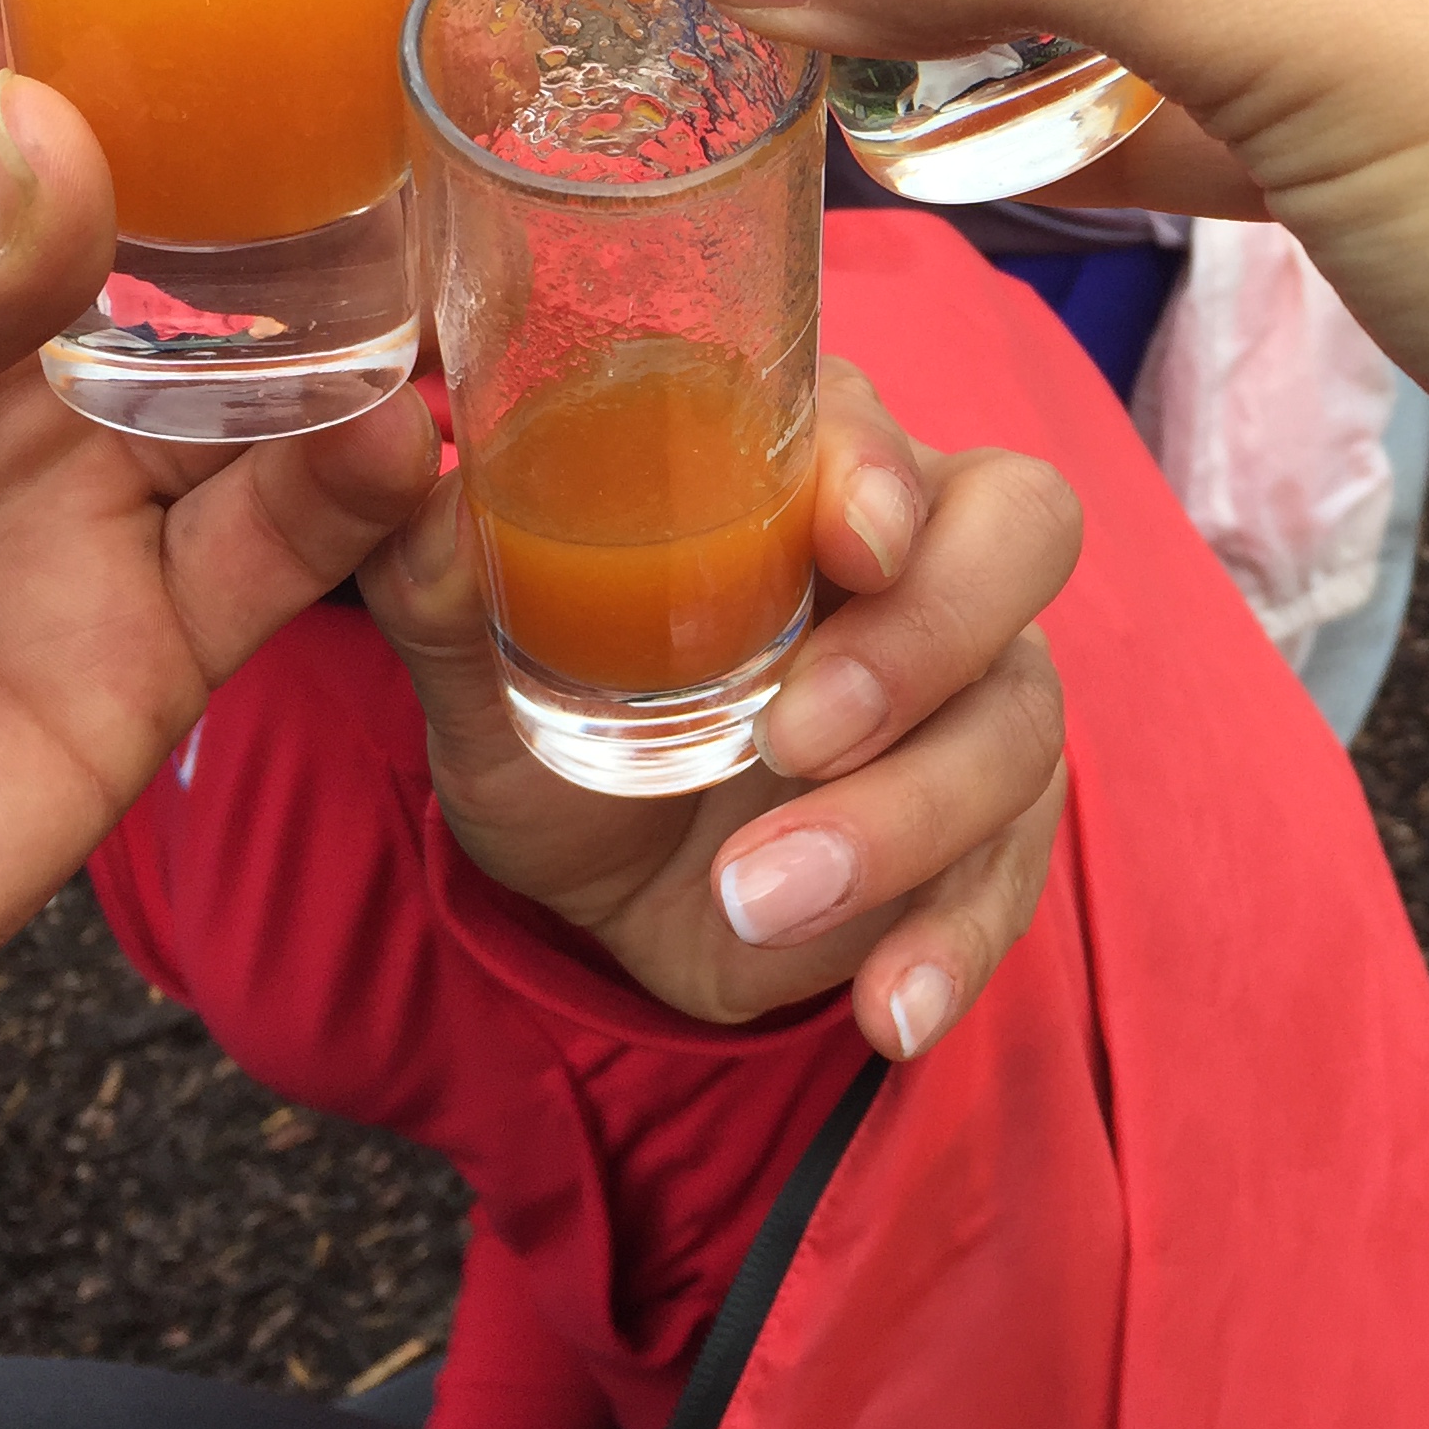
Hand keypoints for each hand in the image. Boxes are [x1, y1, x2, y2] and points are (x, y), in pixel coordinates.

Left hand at [0, 0, 438, 1162]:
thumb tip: (62, 140)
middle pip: (175, 180)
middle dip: (300, 125)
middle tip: (438, 72)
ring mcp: (65, 486)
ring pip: (265, 352)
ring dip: (367, 304)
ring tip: (462, 252)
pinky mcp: (144, 644)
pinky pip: (288, 541)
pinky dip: (367, 489)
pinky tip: (406, 441)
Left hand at [358, 360, 1078, 1060]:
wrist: (609, 890)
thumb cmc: (567, 723)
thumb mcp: (479, 666)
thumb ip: (441, 578)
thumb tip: (408, 487)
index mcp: (801, 470)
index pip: (877, 420)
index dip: (876, 468)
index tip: (847, 542)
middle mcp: (924, 556)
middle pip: (1019, 531)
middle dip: (924, 635)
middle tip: (795, 733)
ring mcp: (980, 690)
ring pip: (1016, 719)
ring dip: (901, 818)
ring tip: (761, 896)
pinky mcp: (997, 827)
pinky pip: (1013, 876)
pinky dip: (951, 945)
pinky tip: (887, 1008)